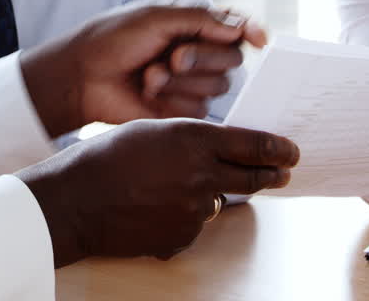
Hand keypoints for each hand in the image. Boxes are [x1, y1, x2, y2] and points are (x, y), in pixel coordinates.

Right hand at [16, 118, 298, 266]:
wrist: (77, 200)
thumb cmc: (106, 158)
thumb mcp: (151, 130)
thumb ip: (189, 138)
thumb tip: (216, 148)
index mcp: (194, 139)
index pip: (252, 145)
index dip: (277, 149)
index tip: (291, 152)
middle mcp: (201, 174)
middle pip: (251, 177)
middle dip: (270, 175)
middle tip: (282, 173)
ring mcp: (193, 209)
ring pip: (216, 201)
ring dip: (207, 194)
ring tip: (172, 187)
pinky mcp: (182, 236)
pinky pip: (193, 224)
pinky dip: (181, 216)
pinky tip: (154, 208)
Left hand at [19, 1, 259, 136]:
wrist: (84, 76)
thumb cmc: (115, 39)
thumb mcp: (157, 17)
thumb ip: (202, 19)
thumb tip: (242, 28)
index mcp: (195, 25)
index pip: (237, 27)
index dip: (253, 31)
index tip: (259, 39)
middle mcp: (199, 54)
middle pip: (233, 59)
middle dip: (204, 57)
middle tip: (173, 57)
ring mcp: (192, 84)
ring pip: (218, 86)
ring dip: (182, 80)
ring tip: (149, 74)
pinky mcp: (182, 113)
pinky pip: (199, 109)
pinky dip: (173, 100)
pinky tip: (148, 93)